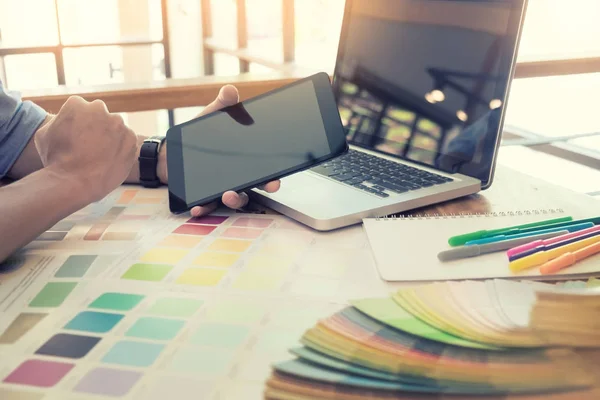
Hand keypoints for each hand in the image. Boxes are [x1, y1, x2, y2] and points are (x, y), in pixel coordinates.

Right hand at [34, 96, 136, 202]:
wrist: (75, 182)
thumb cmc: (55, 160)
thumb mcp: (44, 135)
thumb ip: (58, 121)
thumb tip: (65, 119)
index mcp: (77, 104)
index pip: (79, 108)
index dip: (76, 124)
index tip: (75, 137)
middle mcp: (99, 108)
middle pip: (99, 115)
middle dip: (95, 127)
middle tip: (88, 146)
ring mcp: (118, 123)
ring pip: (115, 128)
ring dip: (110, 138)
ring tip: (99, 156)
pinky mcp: (132, 138)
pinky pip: (127, 141)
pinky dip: (121, 149)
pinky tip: (110, 161)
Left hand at [157, 85, 279, 216]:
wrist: (172, 151)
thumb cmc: (199, 136)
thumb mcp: (211, 118)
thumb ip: (221, 105)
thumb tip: (230, 90)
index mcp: (244, 161)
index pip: (265, 170)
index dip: (274, 176)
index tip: (277, 179)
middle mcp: (237, 178)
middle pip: (256, 187)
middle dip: (263, 187)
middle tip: (268, 186)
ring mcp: (222, 189)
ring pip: (236, 199)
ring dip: (235, 200)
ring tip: (227, 195)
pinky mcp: (204, 196)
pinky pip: (207, 205)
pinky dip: (203, 208)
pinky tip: (197, 207)